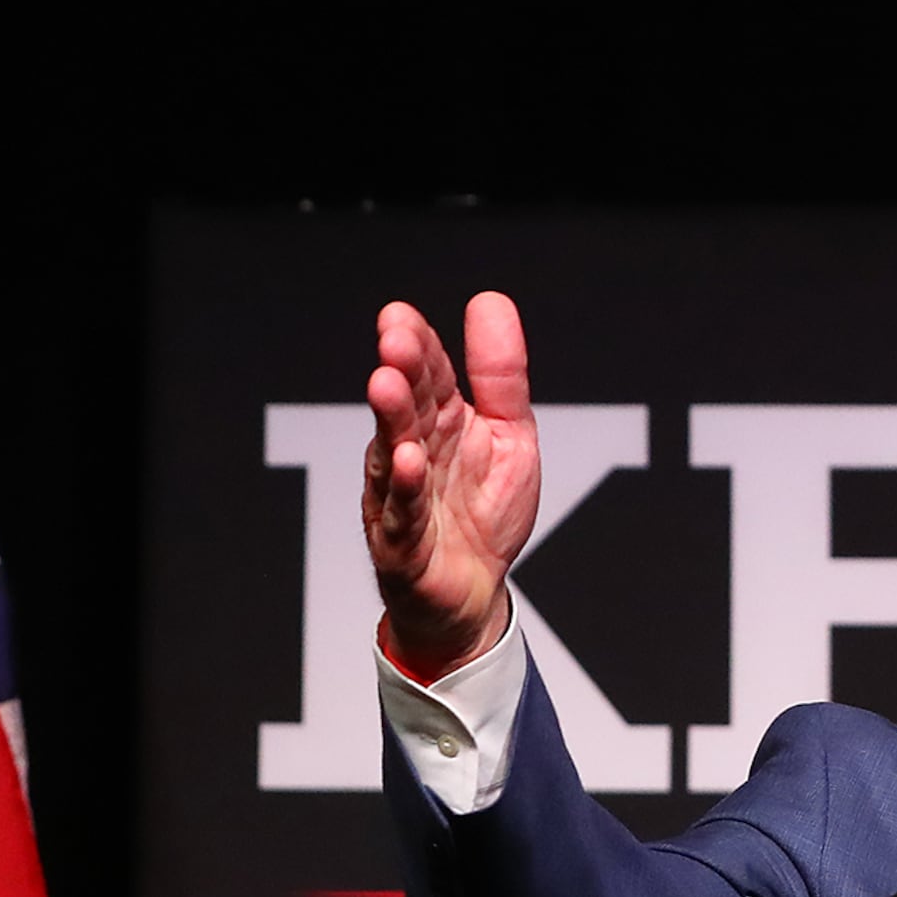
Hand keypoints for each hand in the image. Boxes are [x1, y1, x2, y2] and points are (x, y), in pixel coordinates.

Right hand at [364, 292, 541, 678]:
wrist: (476, 595)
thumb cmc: (482, 514)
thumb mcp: (509, 435)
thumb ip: (500, 376)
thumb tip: (489, 302)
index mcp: (440, 424)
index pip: (425, 376)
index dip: (415, 345)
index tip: (400, 316)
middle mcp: (413, 455)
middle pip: (404, 409)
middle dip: (399, 373)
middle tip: (393, 339)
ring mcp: (401, 500)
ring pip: (391, 455)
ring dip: (390, 421)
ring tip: (387, 385)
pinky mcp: (403, 548)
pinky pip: (401, 516)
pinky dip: (403, 491)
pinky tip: (408, 462)